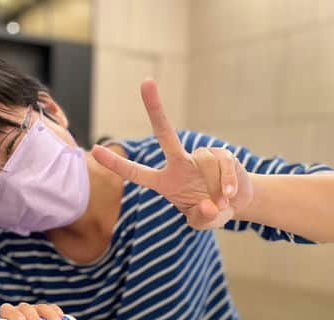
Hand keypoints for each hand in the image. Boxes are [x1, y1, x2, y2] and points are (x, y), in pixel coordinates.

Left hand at [0, 302, 64, 319]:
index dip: (14, 313)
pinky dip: (56, 312)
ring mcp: (34, 310)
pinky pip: (52, 308)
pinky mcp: (46, 312)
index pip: (7, 310)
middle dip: (33, 317)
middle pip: (26, 309)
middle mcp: (20, 311)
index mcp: (7, 318)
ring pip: (40, 308)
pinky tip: (61, 317)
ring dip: (49, 315)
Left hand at [91, 79, 253, 229]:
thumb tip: (209, 205)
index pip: (136, 173)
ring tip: (222, 200)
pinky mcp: (221, 154)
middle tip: (146, 82)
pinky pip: (223, 165)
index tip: (96, 150)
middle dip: (156, 108)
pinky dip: (229, 182)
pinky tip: (230, 193)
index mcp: (165, 182)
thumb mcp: (203, 222)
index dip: (116, 163)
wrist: (237, 202)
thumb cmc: (211, 211)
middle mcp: (179, 164)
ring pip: (207, 163)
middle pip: (165, 134)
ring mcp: (200, 157)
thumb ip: (202, 219)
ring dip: (218, 188)